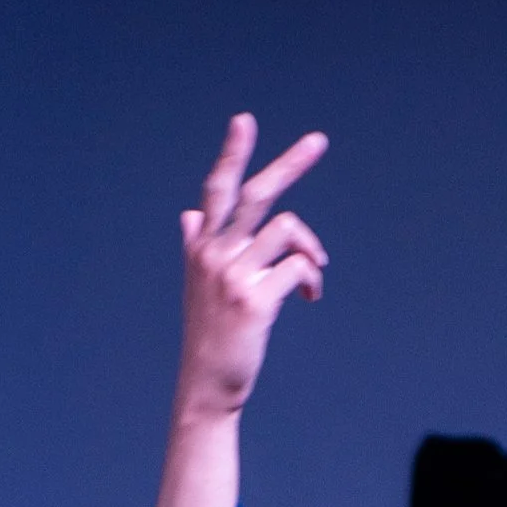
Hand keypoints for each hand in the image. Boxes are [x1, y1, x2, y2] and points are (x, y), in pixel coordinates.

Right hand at [171, 111, 329, 420]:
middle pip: (256, 194)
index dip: (230, 154)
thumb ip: (195, 244)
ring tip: (315, 270)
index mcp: (202, 245)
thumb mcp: (198, 285)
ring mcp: (233, 275)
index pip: (215, 189)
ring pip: (286, 230)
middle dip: (290, 164)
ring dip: (310, 248)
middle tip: (319, 141)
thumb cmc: (209, 335)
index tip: (244, 121)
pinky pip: (298, 267)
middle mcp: (214, 253)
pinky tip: (310, 296)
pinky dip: (311, 278)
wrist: (206, 385)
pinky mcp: (255, 299)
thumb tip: (187, 214)